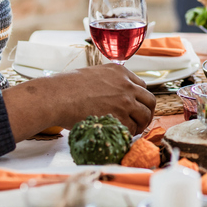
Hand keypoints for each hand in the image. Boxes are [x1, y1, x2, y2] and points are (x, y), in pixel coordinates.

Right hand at [3, 64, 156, 141]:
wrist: (57, 96)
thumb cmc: (66, 87)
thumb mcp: (93, 74)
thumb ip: (108, 81)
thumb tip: (111, 93)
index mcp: (120, 72)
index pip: (141, 86)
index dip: (139, 98)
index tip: (135, 106)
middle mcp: (126, 85)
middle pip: (149, 100)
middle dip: (147, 112)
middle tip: (140, 121)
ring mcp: (124, 101)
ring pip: (144, 115)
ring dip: (141, 124)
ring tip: (133, 130)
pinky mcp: (119, 116)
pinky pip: (131, 128)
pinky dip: (128, 133)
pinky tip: (121, 134)